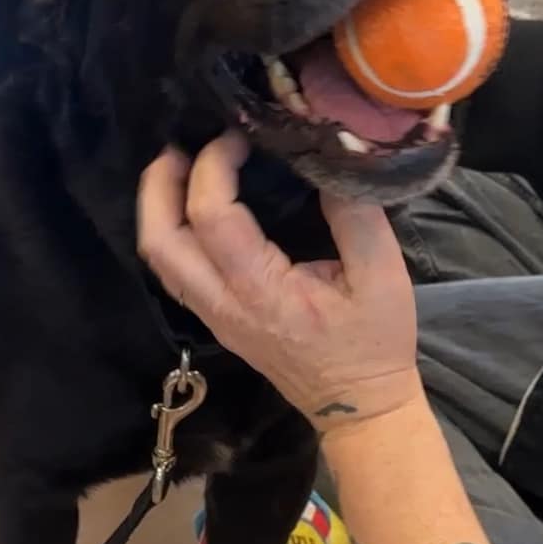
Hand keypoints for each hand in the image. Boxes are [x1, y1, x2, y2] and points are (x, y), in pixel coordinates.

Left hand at [138, 131, 421, 432]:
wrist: (359, 407)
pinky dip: (173, 230)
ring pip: (160, 258)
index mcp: (261, 292)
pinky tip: (194, 205)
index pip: (211, 218)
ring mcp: (214, 316)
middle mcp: (224, 305)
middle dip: (160, 185)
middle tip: (180, 145)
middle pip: (160, 241)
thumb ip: (355, 215)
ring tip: (181, 167)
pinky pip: (176, 270)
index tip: (237, 136)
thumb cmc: (374, 344)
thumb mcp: (383, 276)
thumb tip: (328, 158)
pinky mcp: (217, 319)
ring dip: (159, 208)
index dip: (213, 166)